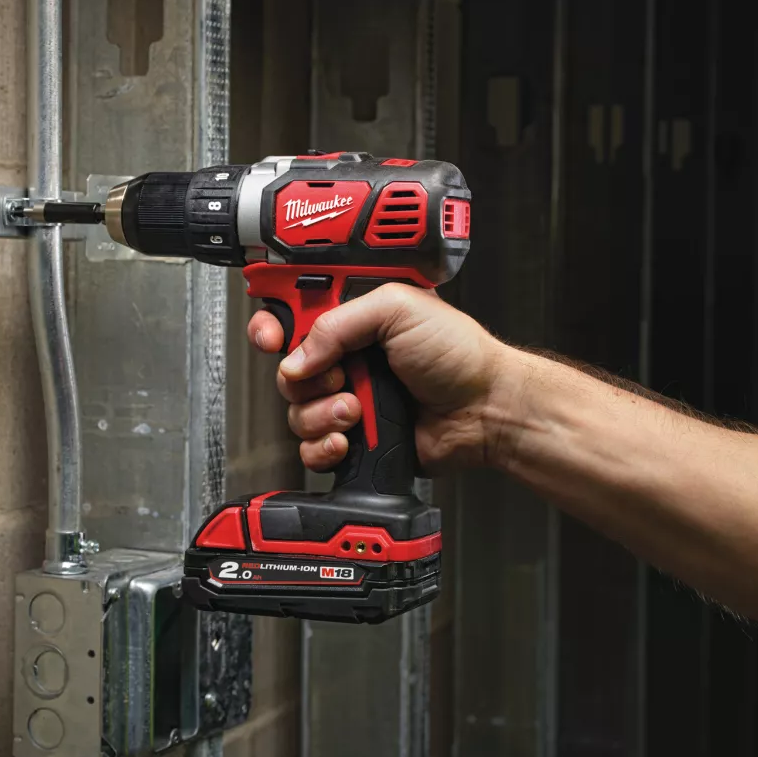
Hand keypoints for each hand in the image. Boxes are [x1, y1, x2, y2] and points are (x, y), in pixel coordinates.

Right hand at [246, 283, 511, 474]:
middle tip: (340, 378)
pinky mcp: (353, 437)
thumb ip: (338, 323)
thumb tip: (297, 355)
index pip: (293, 314)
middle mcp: (346, 357)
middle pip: (287, 368)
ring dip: (321, 414)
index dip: (272, 325)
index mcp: (353, 318)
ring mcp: (348, 398)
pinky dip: (324, 446)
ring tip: (357, 411)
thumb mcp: (398, 309)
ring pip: (296, 411)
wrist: (485, 410)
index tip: (272, 338)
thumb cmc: (458, 354)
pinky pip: (311, 447)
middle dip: (304, 378)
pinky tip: (350, 439)